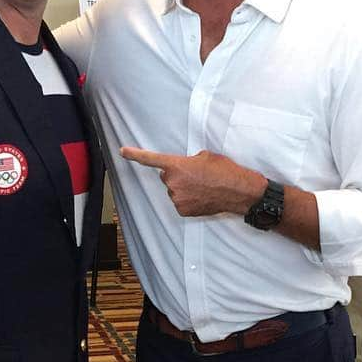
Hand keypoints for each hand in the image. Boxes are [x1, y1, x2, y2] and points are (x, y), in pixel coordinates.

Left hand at [120, 146, 265, 216]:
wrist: (238, 190)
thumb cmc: (223, 170)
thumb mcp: (204, 156)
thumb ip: (187, 161)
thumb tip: (183, 169)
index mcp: (176, 165)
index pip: (151, 159)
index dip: (135, 154)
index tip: (122, 151)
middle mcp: (173, 182)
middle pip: (167, 177)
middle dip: (178, 175)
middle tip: (196, 175)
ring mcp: (177, 198)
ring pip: (174, 190)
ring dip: (185, 188)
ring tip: (203, 186)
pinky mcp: (183, 210)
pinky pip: (181, 202)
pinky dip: (189, 199)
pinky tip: (202, 196)